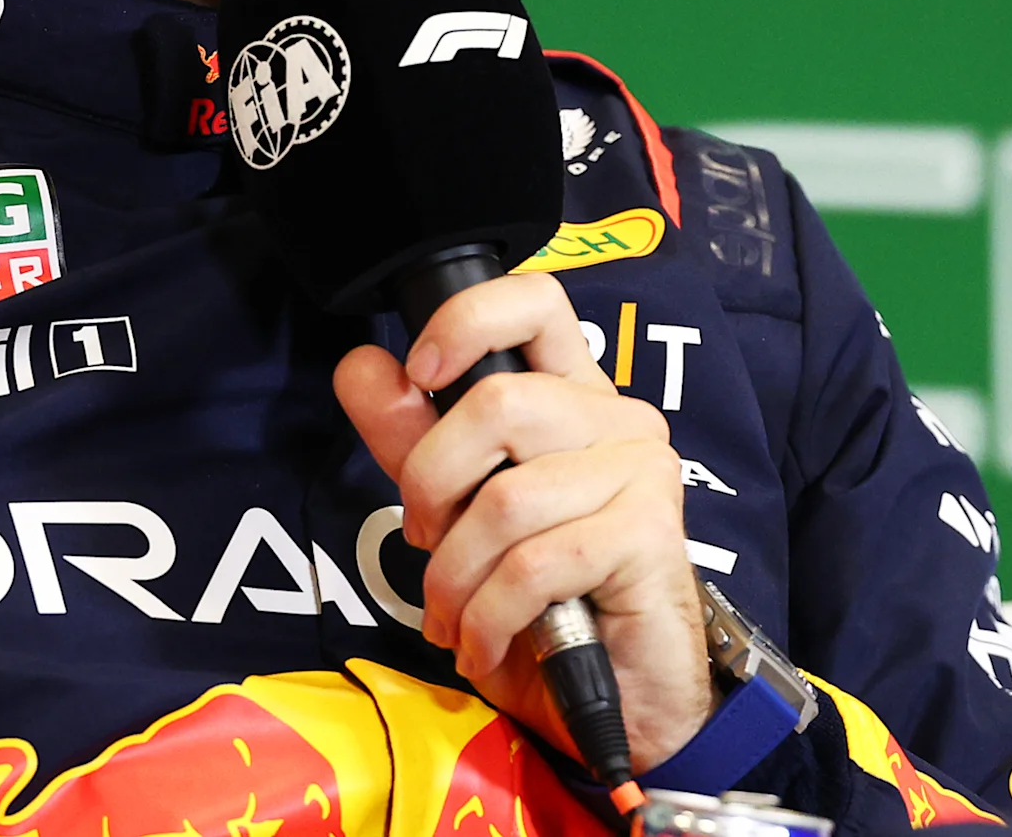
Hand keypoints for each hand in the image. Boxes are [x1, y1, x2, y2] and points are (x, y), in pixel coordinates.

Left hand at [334, 271, 713, 771]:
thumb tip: (360, 364)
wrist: (616, 708)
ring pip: (505, 498)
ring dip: (455, 577)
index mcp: (572, 399)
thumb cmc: (544, 610)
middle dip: (431, 488)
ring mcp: (641, 471)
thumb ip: (412, 442)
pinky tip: (488, 643)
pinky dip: (489, 617)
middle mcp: (618, 420)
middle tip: (428, 545)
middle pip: (496, 405)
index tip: (420, 374)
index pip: (534, 303)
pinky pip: (535, 563)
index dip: (466, 321)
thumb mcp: (458, 522)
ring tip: (455, 616)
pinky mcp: (651, 534)